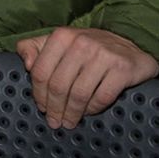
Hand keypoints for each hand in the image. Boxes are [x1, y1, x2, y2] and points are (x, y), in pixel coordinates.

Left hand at [16, 27, 158, 129]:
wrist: (132, 47)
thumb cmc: (90, 49)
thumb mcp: (60, 42)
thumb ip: (34, 47)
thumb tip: (26, 63)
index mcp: (62, 35)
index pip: (41, 71)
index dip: (38, 93)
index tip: (41, 107)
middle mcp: (82, 42)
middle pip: (58, 85)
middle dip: (54, 108)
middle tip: (55, 121)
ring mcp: (104, 55)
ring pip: (78, 94)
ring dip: (72, 113)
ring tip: (69, 122)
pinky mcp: (123, 68)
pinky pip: (102, 97)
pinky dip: (92, 109)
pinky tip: (88, 113)